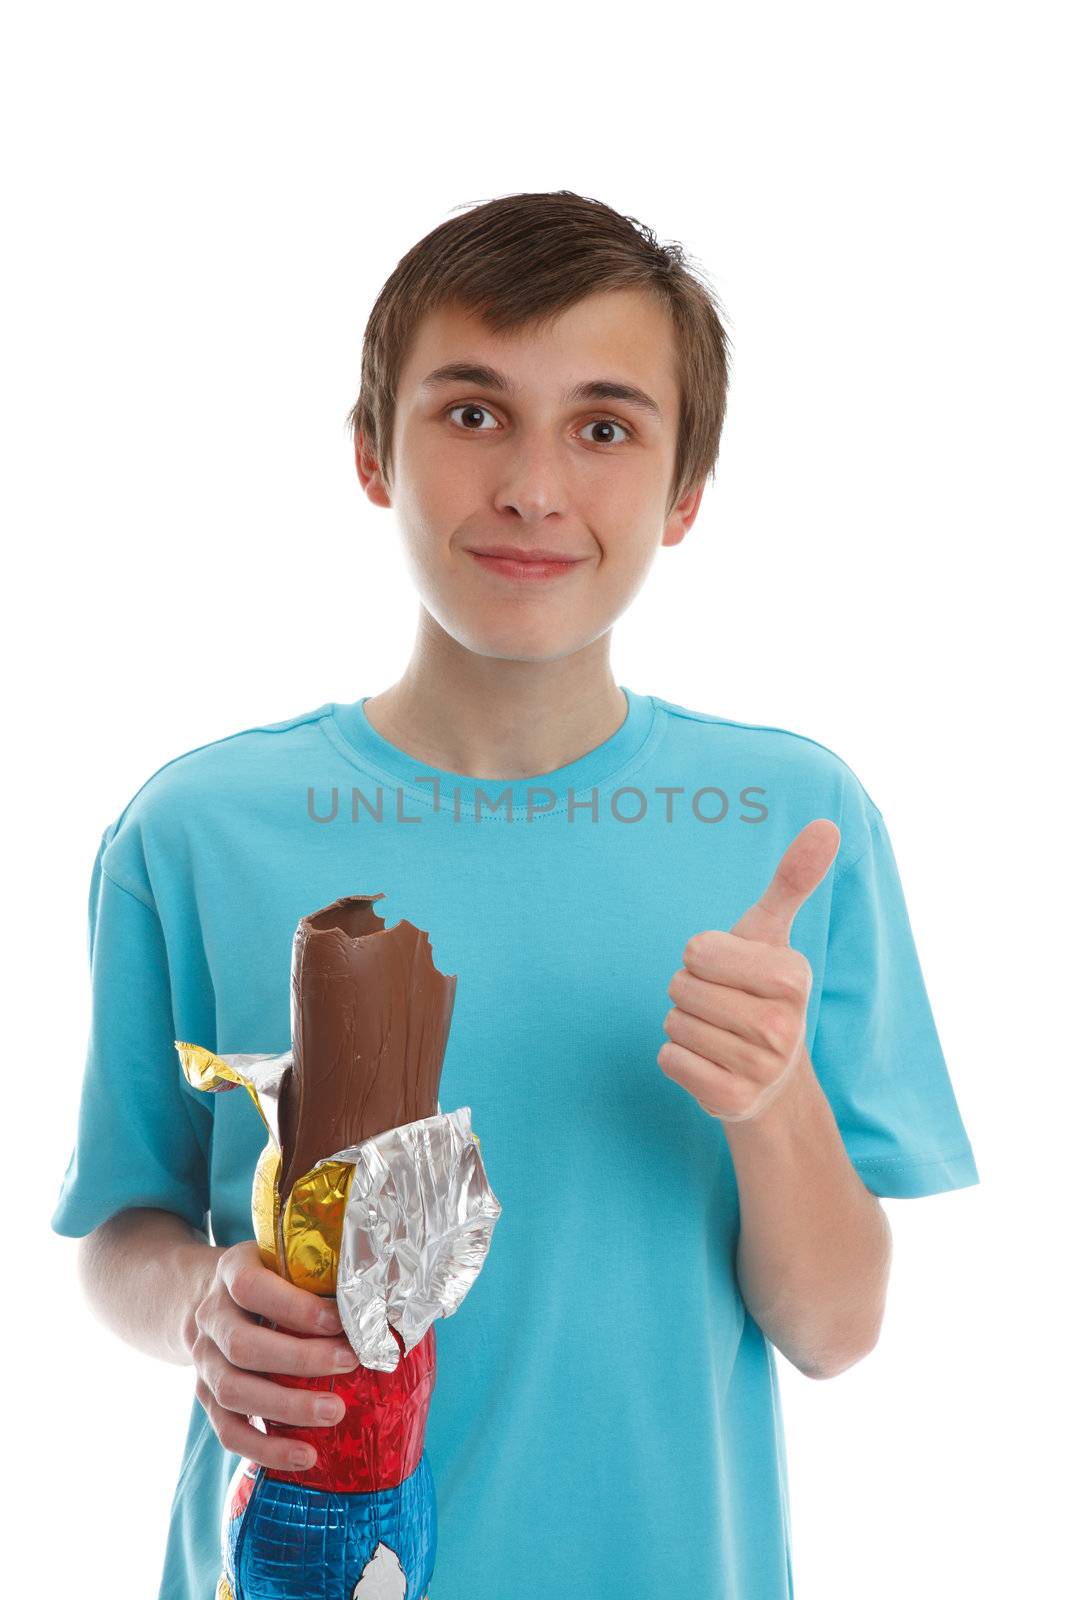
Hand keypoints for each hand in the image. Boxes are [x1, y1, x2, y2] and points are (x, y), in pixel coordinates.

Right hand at [190, 1240, 359, 1471]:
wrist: (207, 1295)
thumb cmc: (267, 1276)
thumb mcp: (282, 1259)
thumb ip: (316, 1275)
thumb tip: (378, 1305)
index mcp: (230, 1271)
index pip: (251, 1288)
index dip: (295, 1307)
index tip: (339, 1321)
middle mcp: (210, 1317)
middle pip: (243, 1345)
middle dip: (301, 1359)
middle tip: (350, 1363)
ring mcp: (203, 1360)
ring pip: (232, 1391)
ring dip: (287, 1407)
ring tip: (335, 1413)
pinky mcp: (206, 1397)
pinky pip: (228, 1431)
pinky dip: (266, 1449)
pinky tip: (306, 1456)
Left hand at [658, 819, 839, 1123]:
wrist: (772, 1077)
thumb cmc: (760, 990)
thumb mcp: (772, 933)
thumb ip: (793, 879)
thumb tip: (827, 824)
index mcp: (793, 976)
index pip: (697, 950)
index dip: (701, 957)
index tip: (729, 971)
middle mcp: (784, 1026)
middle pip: (681, 988)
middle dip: (689, 992)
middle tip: (721, 1005)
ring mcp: (761, 1068)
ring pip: (673, 1025)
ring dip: (683, 1026)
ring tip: (717, 1033)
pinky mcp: (733, 1101)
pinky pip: (669, 1061)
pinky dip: (676, 1059)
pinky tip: (708, 1062)